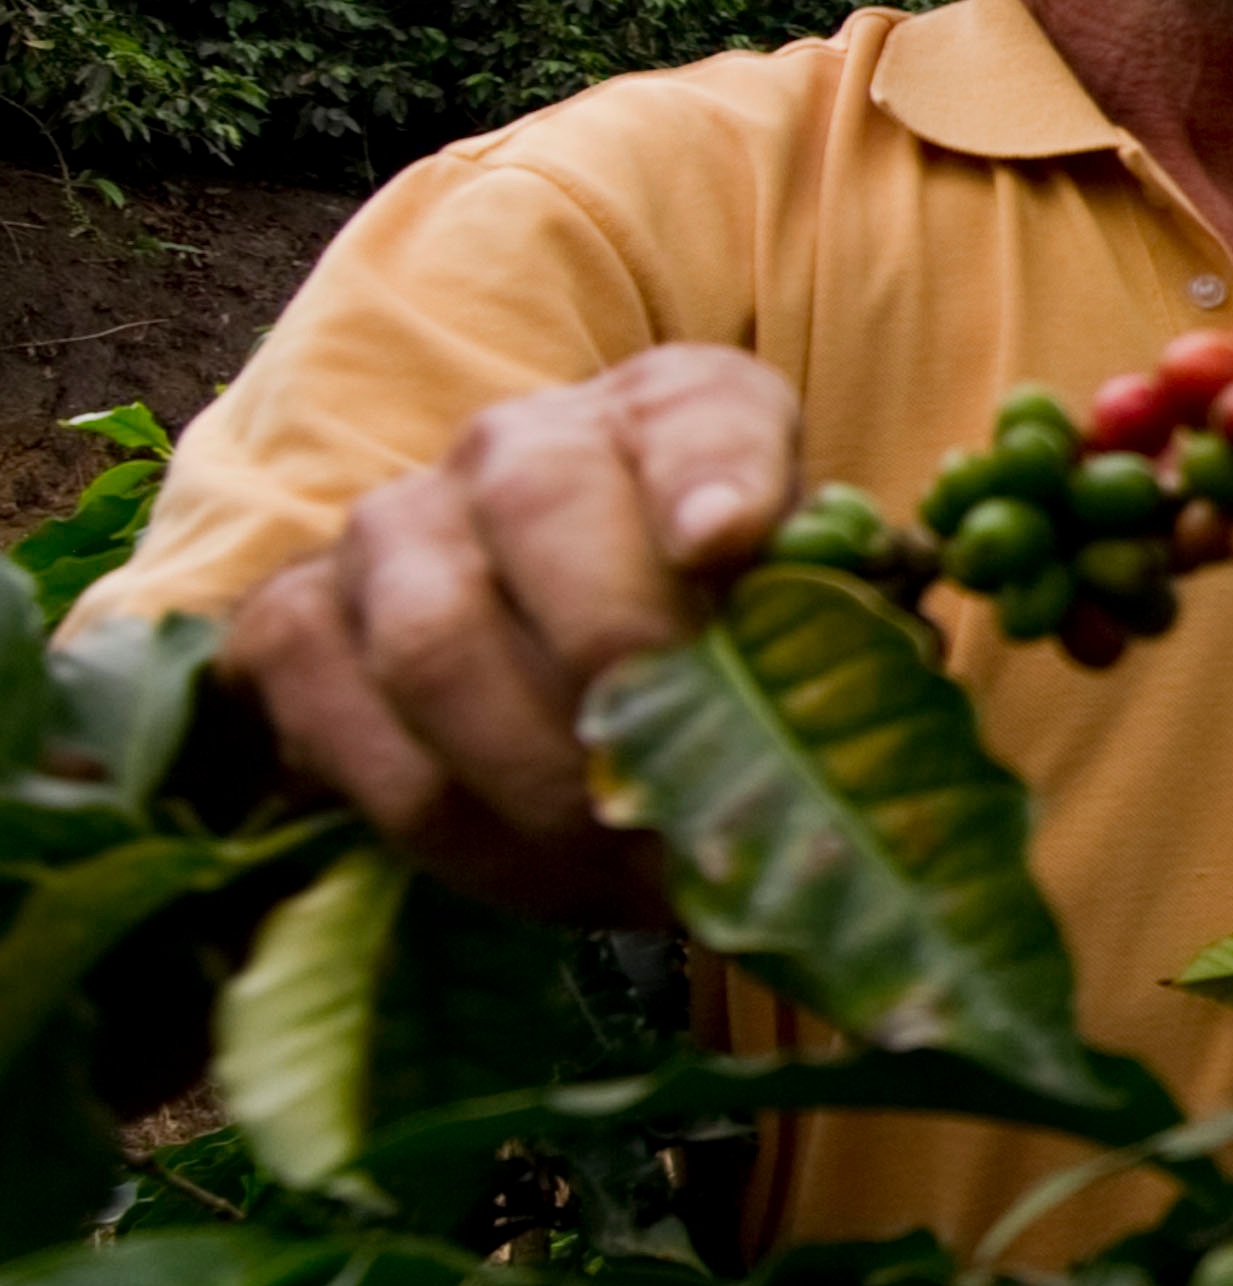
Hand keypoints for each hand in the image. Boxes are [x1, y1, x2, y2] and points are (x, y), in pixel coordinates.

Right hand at [219, 344, 798, 920]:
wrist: (535, 655)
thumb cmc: (713, 640)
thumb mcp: (802, 617)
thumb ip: (845, 632)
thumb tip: (881, 686)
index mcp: (681, 409)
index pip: (703, 416)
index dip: (716, 474)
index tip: (728, 542)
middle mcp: (524, 438)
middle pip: (540, 510)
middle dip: (617, 662)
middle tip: (681, 786)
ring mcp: (396, 523)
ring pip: (433, 642)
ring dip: (538, 783)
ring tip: (633, 876)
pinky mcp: (298, 621)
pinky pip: (341, 727)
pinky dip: (445, 826)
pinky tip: (543, 876)